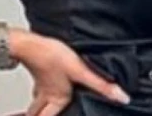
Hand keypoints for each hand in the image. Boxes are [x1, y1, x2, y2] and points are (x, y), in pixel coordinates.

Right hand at [11, 30, 129, 115]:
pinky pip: (39, 86)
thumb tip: (121, 97)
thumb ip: (101, 85)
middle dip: (39, 115)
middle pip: (38, 113)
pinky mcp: (39, 71)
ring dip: (39, 106)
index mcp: (57, 99)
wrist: (30, 43)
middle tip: (42, 113)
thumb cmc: (52, 56)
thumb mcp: (80, 71)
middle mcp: (46, 95)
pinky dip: (41, 89)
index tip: (69, 115)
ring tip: (42, 108)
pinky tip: (48, 81)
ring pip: (37, 101)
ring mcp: (41, 83)